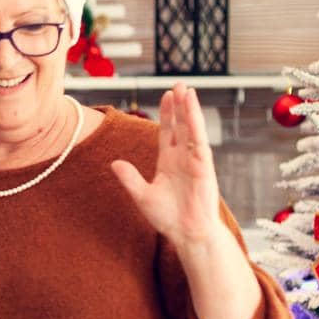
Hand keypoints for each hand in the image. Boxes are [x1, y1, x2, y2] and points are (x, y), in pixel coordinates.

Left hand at [110, 84, 224, 250]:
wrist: (186, 233)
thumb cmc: (169, 218)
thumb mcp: (142, 196)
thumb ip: (130, 178)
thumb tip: (114, 163)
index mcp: (169, 162)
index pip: (168, 132)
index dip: (167, 114)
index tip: (166, 96)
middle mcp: (183, 158)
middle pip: (181, 125)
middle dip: (179, 105)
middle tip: (178, 84)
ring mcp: (194, 161)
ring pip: (191, 129)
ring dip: (189, 109)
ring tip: (186, 89)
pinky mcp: (204, 166)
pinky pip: (199, 141)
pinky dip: (196, 124)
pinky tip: (193, 110)